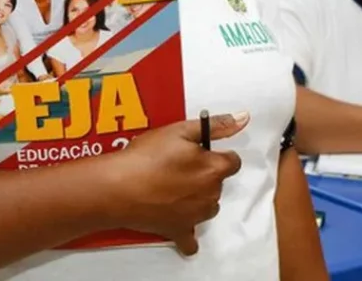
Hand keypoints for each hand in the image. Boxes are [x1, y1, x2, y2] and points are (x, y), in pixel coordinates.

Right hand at [112, 112, 248, 255]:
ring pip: (208, 206)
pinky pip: (191, 241)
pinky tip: (179, 224)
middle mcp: (210, 195)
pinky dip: (188, 234)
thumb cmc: (147, 157)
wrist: (118, 187)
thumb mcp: (180, 130)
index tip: (201, 152)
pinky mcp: (178, 231)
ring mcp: (196, 216)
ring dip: (198, 198)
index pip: (233, 162)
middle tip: (179, 166)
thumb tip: (243, 119)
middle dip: (205, 174)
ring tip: (173, 187)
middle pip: (218, 183)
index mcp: (214, 169)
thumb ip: (216, 126)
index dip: (217, 154)